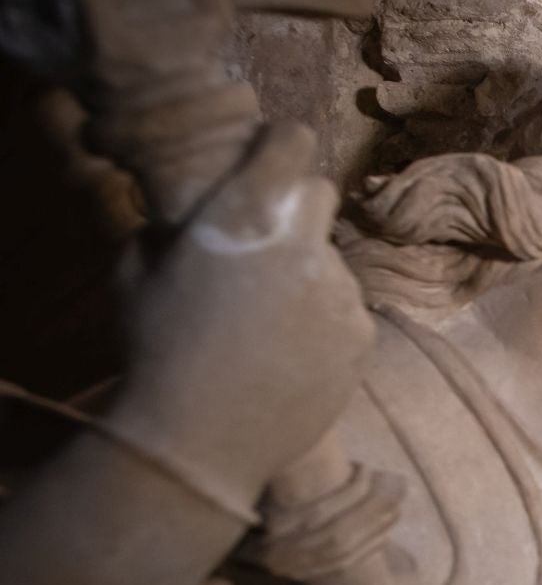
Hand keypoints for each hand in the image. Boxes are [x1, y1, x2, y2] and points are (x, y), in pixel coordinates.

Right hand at [110, 122, 375, 503]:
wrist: (200, 441)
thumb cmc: (155, 351)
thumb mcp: (136, 269)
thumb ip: (172, 223)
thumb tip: (195, 206)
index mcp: (244, 217)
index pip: (289, 144)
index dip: (281, 143)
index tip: (273, 150)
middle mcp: (303, 246)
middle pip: (321, 195)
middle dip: (297, 203)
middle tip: (267, 234)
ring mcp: (340, 294)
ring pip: (331, 260)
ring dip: (307, 271)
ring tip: (266, 316)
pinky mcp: (361, 337)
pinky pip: (346, 309)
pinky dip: (324, 318)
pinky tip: (288, 349)